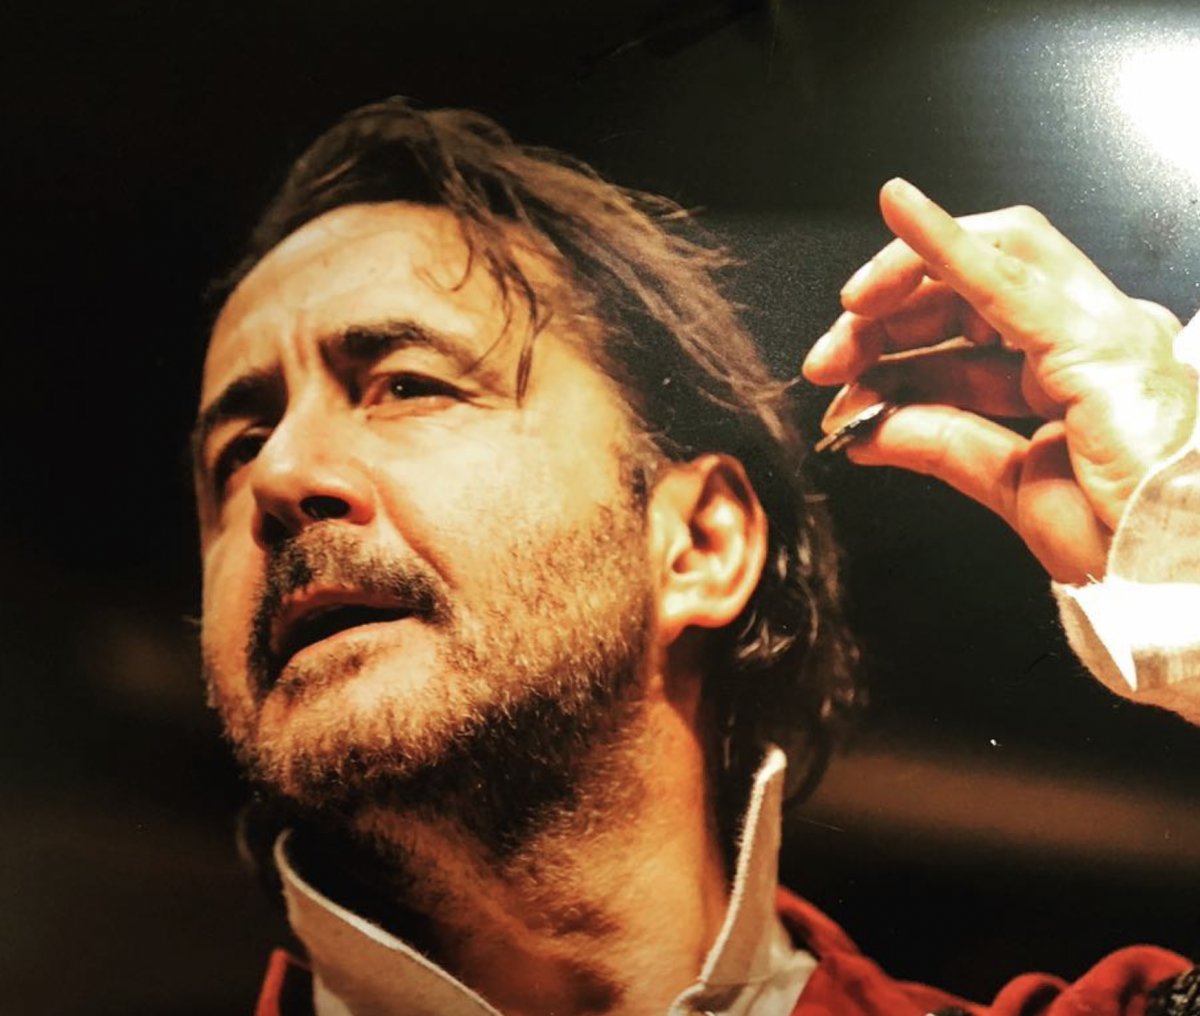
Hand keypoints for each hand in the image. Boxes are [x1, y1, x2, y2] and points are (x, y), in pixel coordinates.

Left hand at [803, 179, 1195, 584]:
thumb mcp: (1010, 485)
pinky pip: (1006, 278)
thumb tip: (874, 424)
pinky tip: (900, 211)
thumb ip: (944, 443)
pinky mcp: (1095, 342)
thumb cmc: (1123, 541)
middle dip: (889, 313)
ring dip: (902, 284)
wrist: (1177, 584)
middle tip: (827, 360)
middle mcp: (1094, 335)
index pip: (973, 325)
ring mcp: (1103, 330)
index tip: (843, 379)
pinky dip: (944, 243)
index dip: (900, 342)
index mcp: (1078, 368)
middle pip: (973, 283)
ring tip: (844, 326)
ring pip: (989, 259)